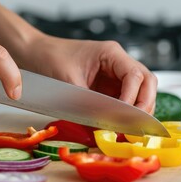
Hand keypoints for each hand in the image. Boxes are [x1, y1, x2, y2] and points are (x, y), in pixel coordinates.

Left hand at [18, 34, 157, 113]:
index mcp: (111, 53)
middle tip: (135, 125)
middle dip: (144, 104)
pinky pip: (124, 99)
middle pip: (146, 82)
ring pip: (139, 91)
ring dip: (137, 109)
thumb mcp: (68, 82)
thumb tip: (104, 124)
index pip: (136, 75)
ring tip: (128, 128)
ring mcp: (113, 74)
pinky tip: (118, 124)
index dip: (133, 97)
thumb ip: (88, 102)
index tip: (124, 115)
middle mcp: (117, 62)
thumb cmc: (49, 59)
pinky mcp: (107, 86)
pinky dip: (125, 112)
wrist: (34, 53)